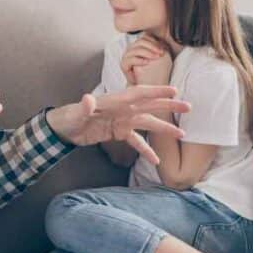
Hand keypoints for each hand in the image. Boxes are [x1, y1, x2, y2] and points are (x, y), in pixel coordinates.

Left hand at [46, 85, 189, 164]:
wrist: (64, 129)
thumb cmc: (70, 117)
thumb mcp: (76, 113)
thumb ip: (84, 106)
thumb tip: (88, 99)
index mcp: (116, 101)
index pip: (139, 94)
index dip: (156, 92)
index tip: (174, 91)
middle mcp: (123, 109)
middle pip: (149, 106)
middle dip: (168, 107)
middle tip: (188, 107)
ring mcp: (123, 121)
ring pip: (147, 123)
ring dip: (163, 129)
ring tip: (181, 135)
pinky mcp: (119, 133)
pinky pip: (136, 141)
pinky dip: (146, 150)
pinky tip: (156, 161)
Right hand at [131, 34, 173, 85]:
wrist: (147, 86)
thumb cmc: (154, 72)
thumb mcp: (159, 57)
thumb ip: (159, 48)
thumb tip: (163, 39)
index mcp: (139, 46)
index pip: (144, 37)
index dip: (154, 41)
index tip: (163, 48)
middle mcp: (132, 49)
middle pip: (140, 41)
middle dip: (152, 46)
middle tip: (161, 53)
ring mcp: (127, 56)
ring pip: (135, 49)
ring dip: (147, 52)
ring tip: (155, 58)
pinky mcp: (123, 65)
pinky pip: (130, 59)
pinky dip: (139, 60)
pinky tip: (147, 63)